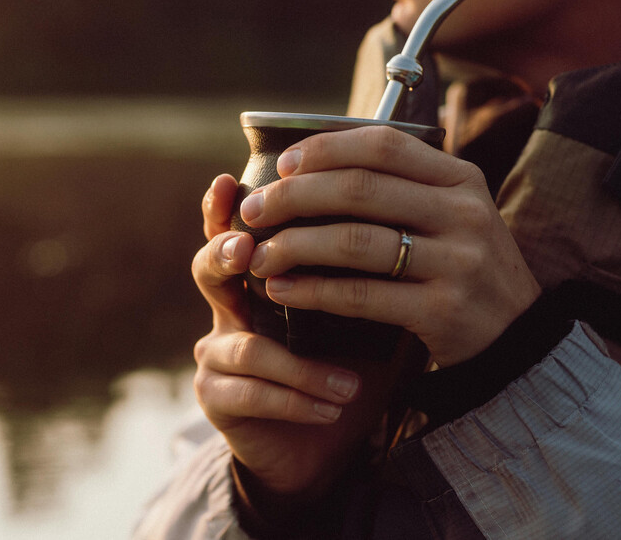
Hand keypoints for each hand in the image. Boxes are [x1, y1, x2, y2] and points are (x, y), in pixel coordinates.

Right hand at [191, 174, 421, 495]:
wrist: (326, 440)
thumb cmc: (346, 364)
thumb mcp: (362, 311)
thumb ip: (368, 268)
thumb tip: (413, 217)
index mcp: (258, 276)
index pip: (232, 229)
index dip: (223, 206)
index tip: (231, 179)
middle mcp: (228, 307)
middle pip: (207, 269)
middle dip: (226, 256)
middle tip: (250, 252)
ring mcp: (217, 354)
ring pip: (245, 347)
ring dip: (302, 367)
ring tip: (349, 386)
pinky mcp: (217, 399)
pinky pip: (250, 394)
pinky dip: (298, 400)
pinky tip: (335, 407)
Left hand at [238, 125, 540, 366]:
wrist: (517, 338)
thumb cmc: (462, 268)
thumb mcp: (449, 214)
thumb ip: (399, 187)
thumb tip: (309, 161)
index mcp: (461, 178)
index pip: (382, 145)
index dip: (324, 150)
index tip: (281, 165)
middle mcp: (463, 212)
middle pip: (359, 189)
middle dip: (293, 197)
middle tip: (253, 211)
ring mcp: (457, 261)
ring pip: (355, 241)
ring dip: (294, 246)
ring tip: (259, 256)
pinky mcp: (443, 310)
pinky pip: (361, 295)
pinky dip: (313, 291)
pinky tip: (283, 290)